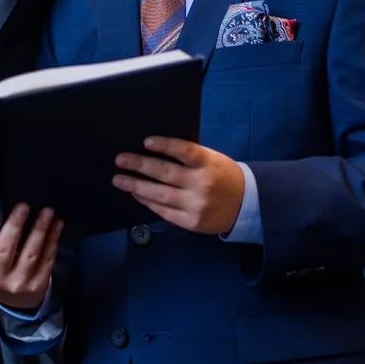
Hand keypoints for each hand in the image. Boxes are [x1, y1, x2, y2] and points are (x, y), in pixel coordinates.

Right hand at [0, 202, 62, 309]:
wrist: (14, 302)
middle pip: (5, 249)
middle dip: (15, 225)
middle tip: (23, 205)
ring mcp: (19, 283)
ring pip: (30, 253)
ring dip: (40, 230)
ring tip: (47, 212)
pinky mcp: (38, 284)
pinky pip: (47, 259)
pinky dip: (53, 240)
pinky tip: (57, 225)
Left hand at [113, 137, 244, 234]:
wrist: (245, 204)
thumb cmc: (223, 175)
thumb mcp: (212, 159)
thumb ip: (189, 156)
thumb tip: (155, 150)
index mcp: (208, 164)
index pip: (185, 151)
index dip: (165, 145)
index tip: (145, 141)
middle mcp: (202, 184)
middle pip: (166, 173)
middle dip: (140, 165)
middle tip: (120, 159)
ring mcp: (196, 205)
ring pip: (161, 195)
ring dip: (136, 186)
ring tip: (119, 179)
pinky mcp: (191, 222)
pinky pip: (164, 211)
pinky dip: (147, 201)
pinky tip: (135, 193)